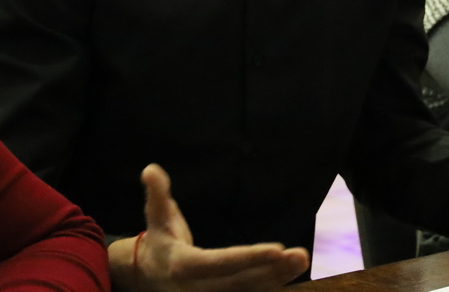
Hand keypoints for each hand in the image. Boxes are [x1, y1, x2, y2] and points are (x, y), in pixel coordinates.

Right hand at [111, 164, 309, 291]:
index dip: (248, 257)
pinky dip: (271, 284)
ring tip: (300, 260)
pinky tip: (291, 272)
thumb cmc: (161, 240)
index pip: (219, 262)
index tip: (277, 248)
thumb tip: (150, 169)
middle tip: (301, 255)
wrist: (148, 277)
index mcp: (183, 266)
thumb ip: (157, 194)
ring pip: (249, 291)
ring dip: (277, 278)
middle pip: (241, 282)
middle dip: (272, 270)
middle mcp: (198, 288)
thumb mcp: (156, 216)